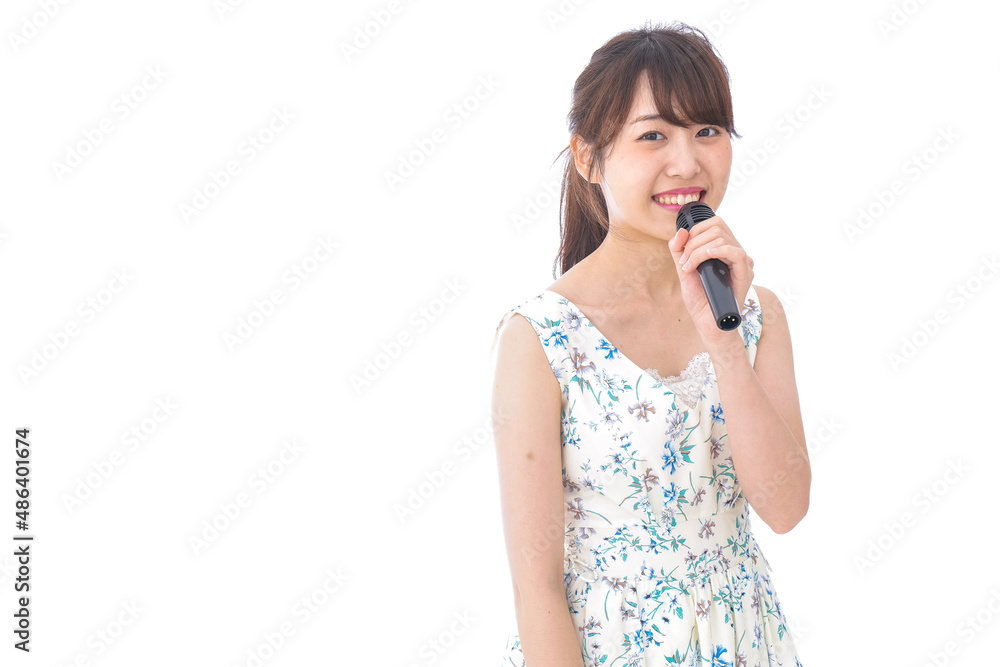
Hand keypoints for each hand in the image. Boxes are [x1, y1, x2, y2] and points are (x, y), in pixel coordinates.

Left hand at [668, 213, 753, 353]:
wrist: (708, 324)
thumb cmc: (700, 299)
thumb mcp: (684, 270)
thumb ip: (680, 250)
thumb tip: (681, 232)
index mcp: (724, 250)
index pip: (715, 223)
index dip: (695, 230)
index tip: (682, 250)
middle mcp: (735, 253)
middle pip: (716, 227)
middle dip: (693, 242)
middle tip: (684, 262)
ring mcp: (742, 263)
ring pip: (722, 238)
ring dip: (697, 251)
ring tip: (689, 268)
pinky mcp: (745, 274)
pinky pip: (736, 252)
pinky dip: (717, 251)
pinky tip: (705, 259)